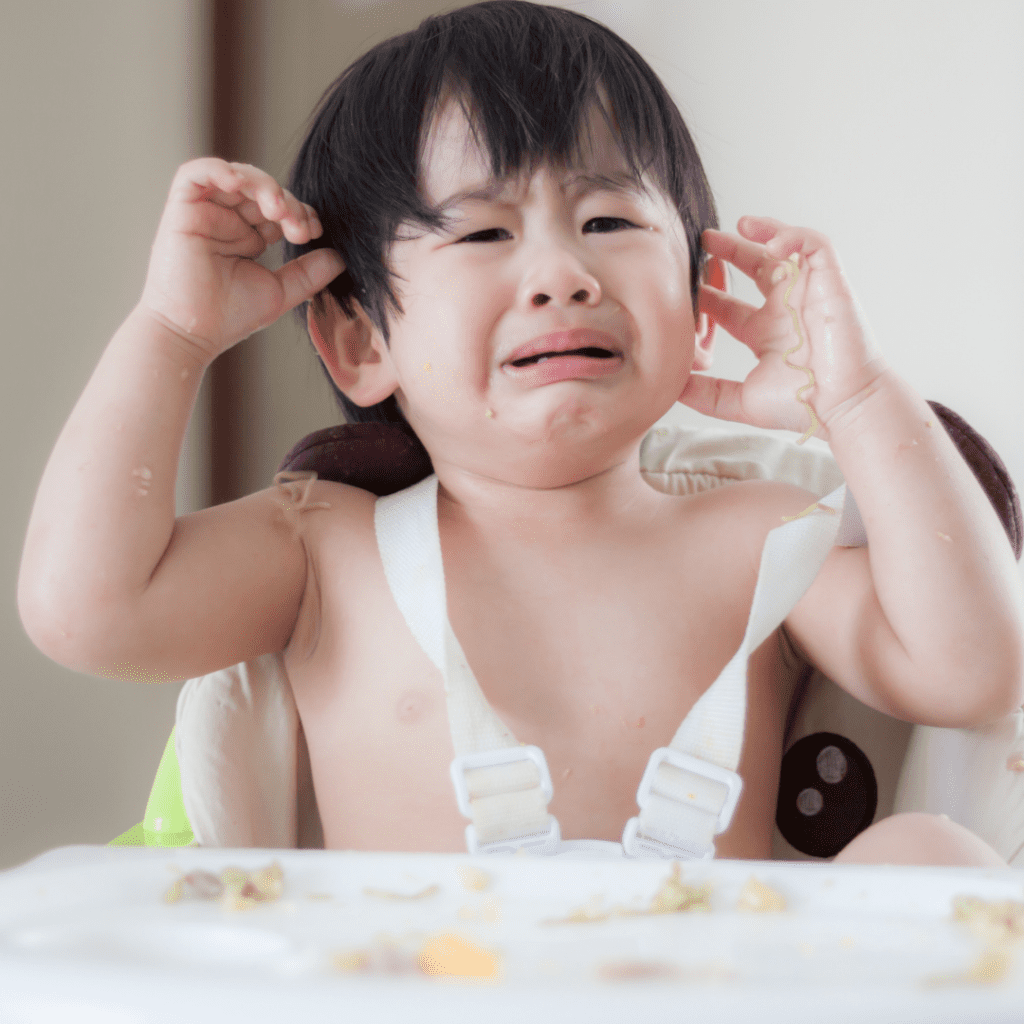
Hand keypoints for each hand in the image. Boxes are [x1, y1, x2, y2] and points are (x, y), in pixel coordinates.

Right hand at [139, 158, 345, 361]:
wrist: (193, 334)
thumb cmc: (229, 317)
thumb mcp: (280, 290)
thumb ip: (309, 273)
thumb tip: (340, 257)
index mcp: (247, 237)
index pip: (279, 208)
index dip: (300, 212)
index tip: (315, 231)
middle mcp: (226, 221)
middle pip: (261, 190)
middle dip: (288, 202)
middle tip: (300, 228)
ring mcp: (204, 213)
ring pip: (236, 176)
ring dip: (263, 186)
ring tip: (279, 210)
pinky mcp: (181, 210)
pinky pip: (195, 173)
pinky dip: (218, 169)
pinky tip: (239, 183)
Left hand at [679, 216, 887, 442]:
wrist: (843, 406)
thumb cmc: (801, 405)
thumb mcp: (739, 400)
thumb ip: (705, 393)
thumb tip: (670, 385)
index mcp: (765, 334)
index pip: (730, 307)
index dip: (707, 294)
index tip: (684, 284)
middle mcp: (785, 310)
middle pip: (754, 269)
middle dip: (729, 251)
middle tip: (703, 240)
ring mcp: (807, 294)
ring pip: (786, 249)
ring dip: (764, 232)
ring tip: (740, 225)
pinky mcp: (831, 283)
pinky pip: (815, 246)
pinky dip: (794, 236)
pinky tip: (772, 242)